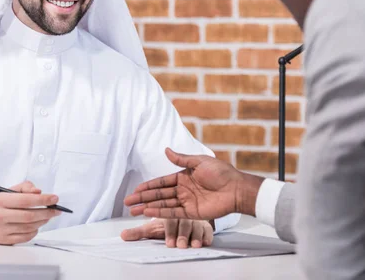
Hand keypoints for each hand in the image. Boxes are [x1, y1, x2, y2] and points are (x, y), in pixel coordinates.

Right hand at [0, 181, 61, 245]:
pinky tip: (37, 225)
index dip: (42, 200)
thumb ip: (24, 187)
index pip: (25, 200)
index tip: (54, 198)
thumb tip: (38, 192)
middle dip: (47, 212)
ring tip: (48, 215)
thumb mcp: (7, 192)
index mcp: (0, 201)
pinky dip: (35, 230)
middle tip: (56, 209)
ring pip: (29, 227)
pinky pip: (26, 237)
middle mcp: (0, 215)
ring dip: (43, 221)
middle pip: (29, 215)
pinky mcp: (5, 240)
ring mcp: (2, 230)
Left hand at [120, 219, 212, 248]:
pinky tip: (206, 242)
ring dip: (195, 236)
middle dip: (181, 234)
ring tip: (194, 246)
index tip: (168, 244)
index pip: (170, 220)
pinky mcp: (206, 226)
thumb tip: (122, 235)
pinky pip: (208, 230)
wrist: (185, 216)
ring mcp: (196, 219)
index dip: (169, 232)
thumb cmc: (168, 225)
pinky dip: (207, 236)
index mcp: (170, 211)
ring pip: (197, 226)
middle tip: (179, 246)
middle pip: (184, 223)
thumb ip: (139, 232)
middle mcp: (184, 213)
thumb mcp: (154, 228)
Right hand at [124, 148, 264, 219]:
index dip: (148, 186)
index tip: (135, 190)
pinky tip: (149, 212)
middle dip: (143, 198)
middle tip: (128, 202)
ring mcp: (187, 202)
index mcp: (183, 177)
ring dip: (148, 207)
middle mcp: (183, 190)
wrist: (236, 188)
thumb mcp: (200, 162)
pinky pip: (174, 213)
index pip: (161, 182)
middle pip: (159, 195)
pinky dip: (161, 213)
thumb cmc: (221, 173)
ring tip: (134, 210)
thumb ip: (182, 159)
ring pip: (163, 205)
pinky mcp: (192, 213)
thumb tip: (166, 150)